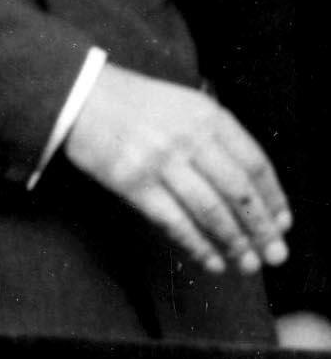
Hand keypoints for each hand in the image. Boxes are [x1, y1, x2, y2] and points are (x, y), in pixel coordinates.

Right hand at [64, 65, 291, 277]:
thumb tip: (250, 188)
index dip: (273, 198)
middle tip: (275, 255)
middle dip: (261, 229)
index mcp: (208, 116)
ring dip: (235, 243)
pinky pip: (175, 221)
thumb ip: (216, 136)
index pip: (255, 164)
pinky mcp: (133, 182)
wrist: (76, 94)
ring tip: (247, 264)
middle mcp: (189, 138)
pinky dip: (198, 245)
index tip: (282, 224)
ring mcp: (160, 161)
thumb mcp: (184, 105)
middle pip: (239, 192)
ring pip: (211, 211)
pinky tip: (211, 261)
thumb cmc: (134, 103)